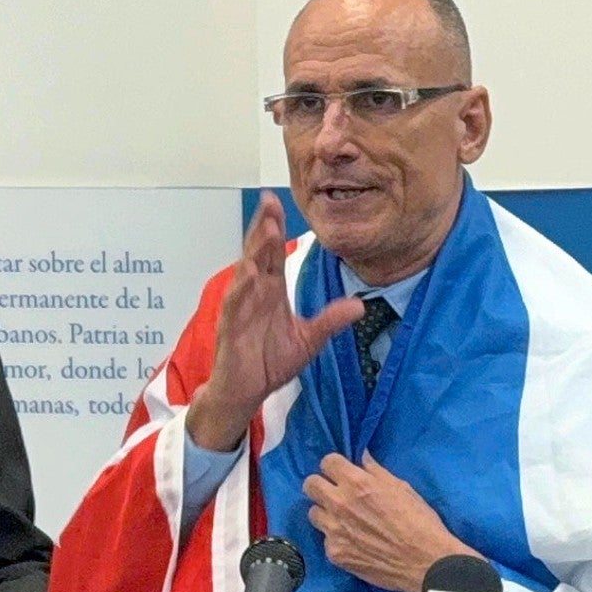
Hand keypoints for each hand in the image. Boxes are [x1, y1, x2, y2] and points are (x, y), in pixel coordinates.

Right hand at [188, 192, 365, 450]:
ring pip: (246, 273)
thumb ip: (331, 320)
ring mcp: (240, 308)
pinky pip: (236, 304)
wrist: (246, 392)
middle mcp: (254, 294)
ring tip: (265, 229)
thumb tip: (360, 304)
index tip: (279, 202)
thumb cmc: (270, 362)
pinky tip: (251, 273)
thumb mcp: (309, 340)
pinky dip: (243, 288)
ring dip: (255, 251)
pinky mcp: (230, 327)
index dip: (275, 228)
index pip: (272, 254)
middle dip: (263, 227)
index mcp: (270, 292)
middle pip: (257, 254)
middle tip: (270, 200)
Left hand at [304, 452, 472, 591]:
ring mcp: (333, 530)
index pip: (327, 462)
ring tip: (344, 519)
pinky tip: (354, 542)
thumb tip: (362, 458)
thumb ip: (376, 472)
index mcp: (358, 484)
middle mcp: (340, 504)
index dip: (336, 466)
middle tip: (337, 493)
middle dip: (323, 485)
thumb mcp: (403, 489)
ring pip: (313, 512)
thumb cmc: (420, 522)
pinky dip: (337, 538)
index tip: (343, 473)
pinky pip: (325, 538)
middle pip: (310, 484)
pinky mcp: (334, 553)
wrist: (426, 562)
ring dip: (326, 512)